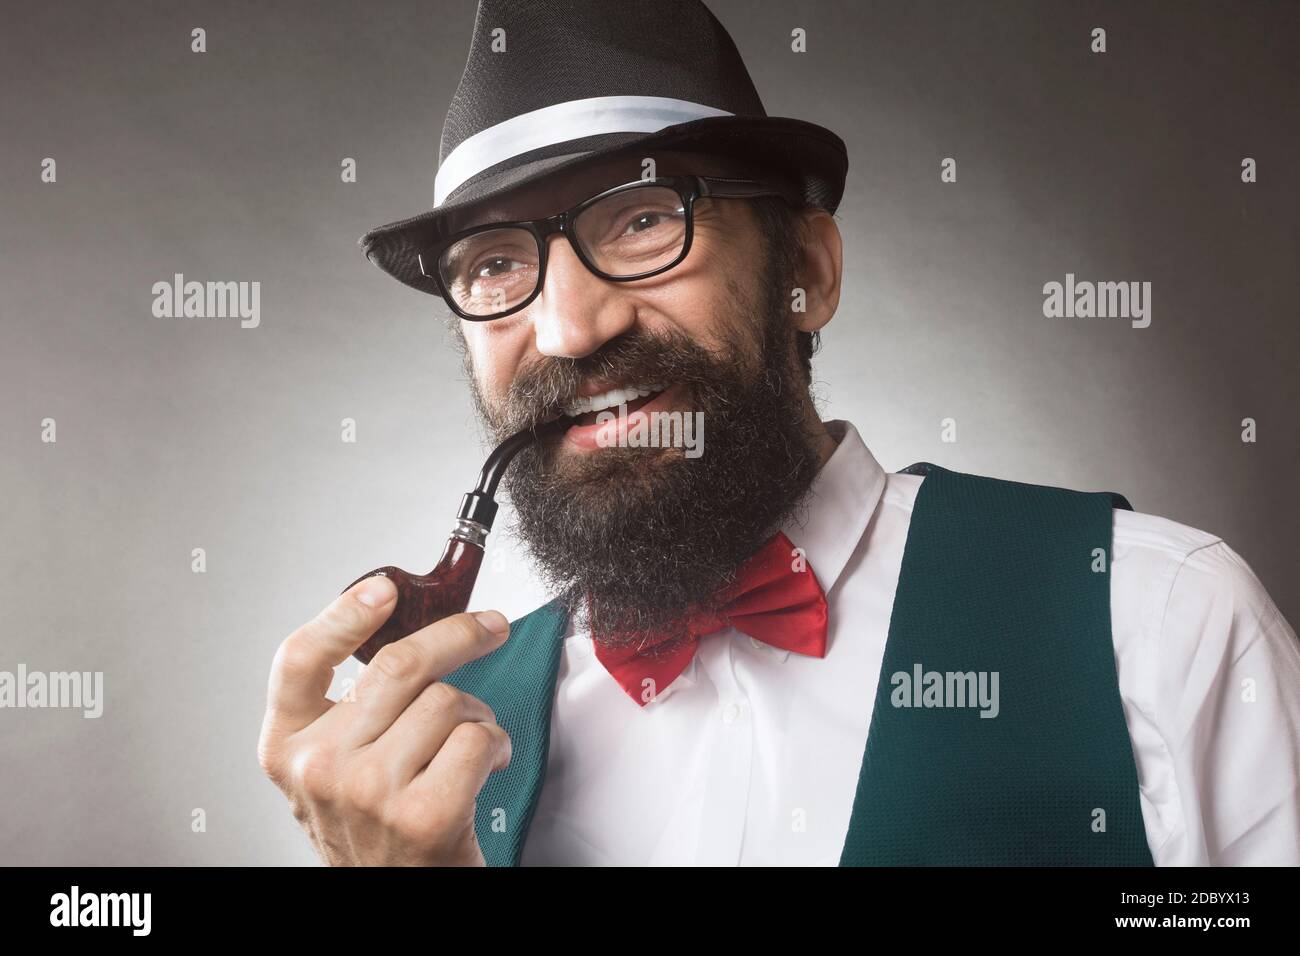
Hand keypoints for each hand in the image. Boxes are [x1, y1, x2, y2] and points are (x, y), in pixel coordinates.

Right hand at [257, 575, 511, 864]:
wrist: (399, 895)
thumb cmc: (376, 828)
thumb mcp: (336, 765)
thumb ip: (352, 707)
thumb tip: (403, 623)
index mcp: (286, 747)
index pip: (298, 660)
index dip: (342, 615)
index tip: (385, 589)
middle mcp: (319, 768)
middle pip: (397, 665)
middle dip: (457, 636)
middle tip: (489, 626)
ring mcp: (369, 791)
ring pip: (446, 700)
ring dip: (475, 714)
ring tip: (468, 743)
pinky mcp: (423, 815)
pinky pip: (477, 738)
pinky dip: (496, 745)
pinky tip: (485, 766)